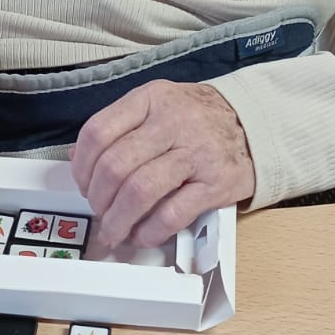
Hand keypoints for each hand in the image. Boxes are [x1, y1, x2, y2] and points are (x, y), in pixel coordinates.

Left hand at [71, 80, 253, 248]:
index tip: (83, 185)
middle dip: (98, 199)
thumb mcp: (157, 106)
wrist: (254, 125)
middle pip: (115, 166)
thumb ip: (120, 126)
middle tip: (99, 212)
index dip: (82, 167)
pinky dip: (150, 231)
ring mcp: (196, 153)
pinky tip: (143, 235)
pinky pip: (173, 213)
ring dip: (118, 220)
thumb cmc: (198, 119)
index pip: (99, 132)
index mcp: (152, 99)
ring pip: (140, 191)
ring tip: (114, 231)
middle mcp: (173, 122)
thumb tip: (80, 159)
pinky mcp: (216, 183)